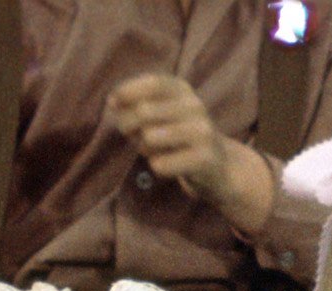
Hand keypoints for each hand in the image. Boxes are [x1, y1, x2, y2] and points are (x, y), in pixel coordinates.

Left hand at [107, 76, 276, 235]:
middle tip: (129, 134)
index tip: (112, 103)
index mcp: (183, 90)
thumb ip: (135, 103)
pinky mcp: (204, 159)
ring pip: (150, 137)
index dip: (127, 92)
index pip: (152, 83)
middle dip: (127, 124)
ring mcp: (202, 132)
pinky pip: (160, 164)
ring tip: (151, 150)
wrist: (219, 166)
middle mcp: (196, 107)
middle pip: (145, 111)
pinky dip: (157, 166)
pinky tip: (168, 165)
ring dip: (143, 147)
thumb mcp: (160, 111)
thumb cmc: (178, 136)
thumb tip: (112, 102)